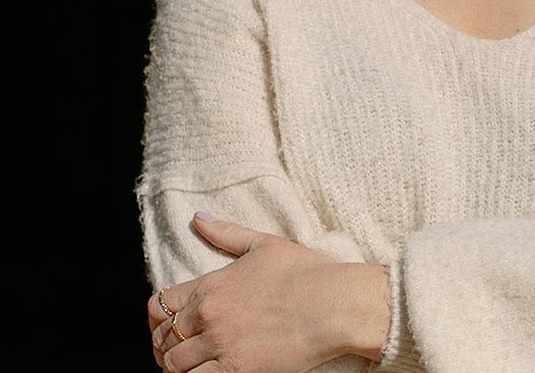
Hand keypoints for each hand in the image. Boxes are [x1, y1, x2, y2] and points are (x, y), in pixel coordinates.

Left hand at [148, 213, 388, 372]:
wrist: (335, 304)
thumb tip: (198, 218)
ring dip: (177, 365)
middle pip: (163, 338)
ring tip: (192, 362)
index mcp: (212, 284)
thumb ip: (226, 233)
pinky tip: (206, 371)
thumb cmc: (306, 272)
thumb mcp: (265, 244)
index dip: (158, 316)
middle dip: (166, 343)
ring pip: (174, 365)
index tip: (169, 321)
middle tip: (181, 345)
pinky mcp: (237, 371)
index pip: (159, 305)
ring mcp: (221, 345)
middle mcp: (209, 315)